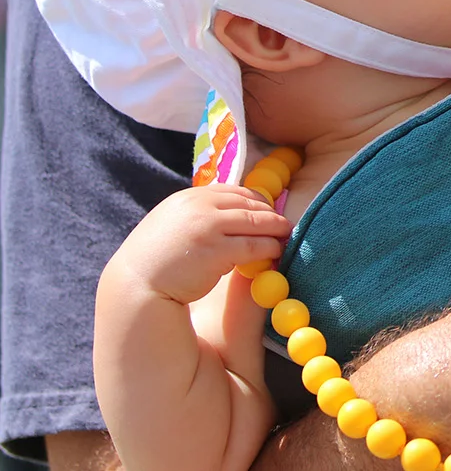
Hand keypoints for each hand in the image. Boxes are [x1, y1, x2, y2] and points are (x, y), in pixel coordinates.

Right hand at [108, 185, 290, 303]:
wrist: (135, 287)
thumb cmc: (153, 262)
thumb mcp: (171, 225)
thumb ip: (196, 215)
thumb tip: (228, 213)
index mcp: (188, 198)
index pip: (233, 191)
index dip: (254, 200)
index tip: (267, 209)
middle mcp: (199, 206)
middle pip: (248, 203)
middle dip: (269, 213)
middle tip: (284, 223)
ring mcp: (208, 227)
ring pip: (256, 222)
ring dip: (276, 229)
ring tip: (286, 235)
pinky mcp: (217, 251)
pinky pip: (254, 245)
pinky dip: (270, 247)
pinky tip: (276, 252)